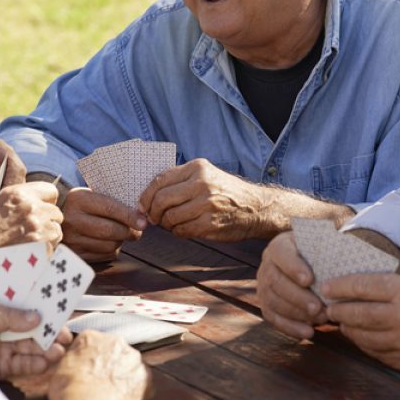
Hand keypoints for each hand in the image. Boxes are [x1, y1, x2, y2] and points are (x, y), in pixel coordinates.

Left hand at [0, 290, 69, 379]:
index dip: (42, 304)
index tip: (60, 305)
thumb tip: (37, 317)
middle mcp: (3, 325)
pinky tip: (46, 362)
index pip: (24, 302)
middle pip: (32, 326)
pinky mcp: (1, 365)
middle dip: (49, 330)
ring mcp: (3, 345)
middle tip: (65, 334)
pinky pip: (22, 364)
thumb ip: (12, 316)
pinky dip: (35, 363)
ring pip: (30, 346)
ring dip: (46, 348)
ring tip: (59, 349)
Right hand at [49, 331, 150, 399]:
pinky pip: (141, 384)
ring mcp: (133, 360)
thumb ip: (69, 360)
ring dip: (123, 375)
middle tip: (98, 381)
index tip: (86, 368)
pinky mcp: (146, 379)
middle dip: (108, 364)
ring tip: (110, 392)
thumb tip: (71, 362)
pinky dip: (134, 391)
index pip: (91, 342)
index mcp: (91, 337)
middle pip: (113, 351)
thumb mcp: (57, 370)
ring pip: (129, 365)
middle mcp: (115, 343)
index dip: (88, 357)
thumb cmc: (71, 391)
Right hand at [61, 188, 146, 262]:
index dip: (129, 216)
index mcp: (78, 199)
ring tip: (122, 235)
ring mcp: (71, 239)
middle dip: (129, 232)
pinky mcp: (75, 254)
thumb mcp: (92, 195)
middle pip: (110, 230)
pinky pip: (103, 256)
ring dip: (121, 242)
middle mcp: (72, 219)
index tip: (143, 222)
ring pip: (109, 246)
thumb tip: (141, 215)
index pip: (109, 208)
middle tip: (137, 231)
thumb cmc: (84, 205)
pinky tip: (109, 242)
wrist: (57, 218)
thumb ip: (113, 201)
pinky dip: (112, 250)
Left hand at [138, 159, 275, 240]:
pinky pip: (182, 230)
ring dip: (166, 224)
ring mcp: (206, 204)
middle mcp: (202, 183)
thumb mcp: (207, 175)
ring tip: (172, 223)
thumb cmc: (226, 192)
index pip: (160, 180)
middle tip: (154, 218)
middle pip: (161, 200)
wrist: (256, 208)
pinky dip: (178, 232)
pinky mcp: (210, 223)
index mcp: (198, 168)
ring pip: (170, 218)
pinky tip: (184, 228)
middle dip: (153, 212)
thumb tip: (149, 195)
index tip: (142, 205)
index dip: (146, 195)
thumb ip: (181, 180)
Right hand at [258, 231, 326, 338]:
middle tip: (318, 308)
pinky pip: (273, 318)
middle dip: (297, 297)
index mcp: (279, 246)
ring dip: (296, 313)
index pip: (281, 254)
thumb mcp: (322, 246)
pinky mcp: (266, 304)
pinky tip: (308, 332)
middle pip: (276, 281)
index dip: (293, 267)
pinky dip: (290, 327)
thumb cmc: (320, 256)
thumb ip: (327, 249)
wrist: (310, 266)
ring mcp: (263, 286)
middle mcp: (267, 265)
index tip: (309, 279)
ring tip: (320, 319)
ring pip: (273, 301)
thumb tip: (341, 255)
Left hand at [323, 274, 399, 379]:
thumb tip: (359, 286)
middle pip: (358, 314)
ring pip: (363, 337)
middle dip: (338, 310)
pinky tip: (361, 337)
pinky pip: (376, 354)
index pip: (365, 286)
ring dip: (348, 329)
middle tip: (329, 306)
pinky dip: (365, 344)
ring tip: (342, 321)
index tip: (328, 286)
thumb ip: (394, 288)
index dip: (342, 286)